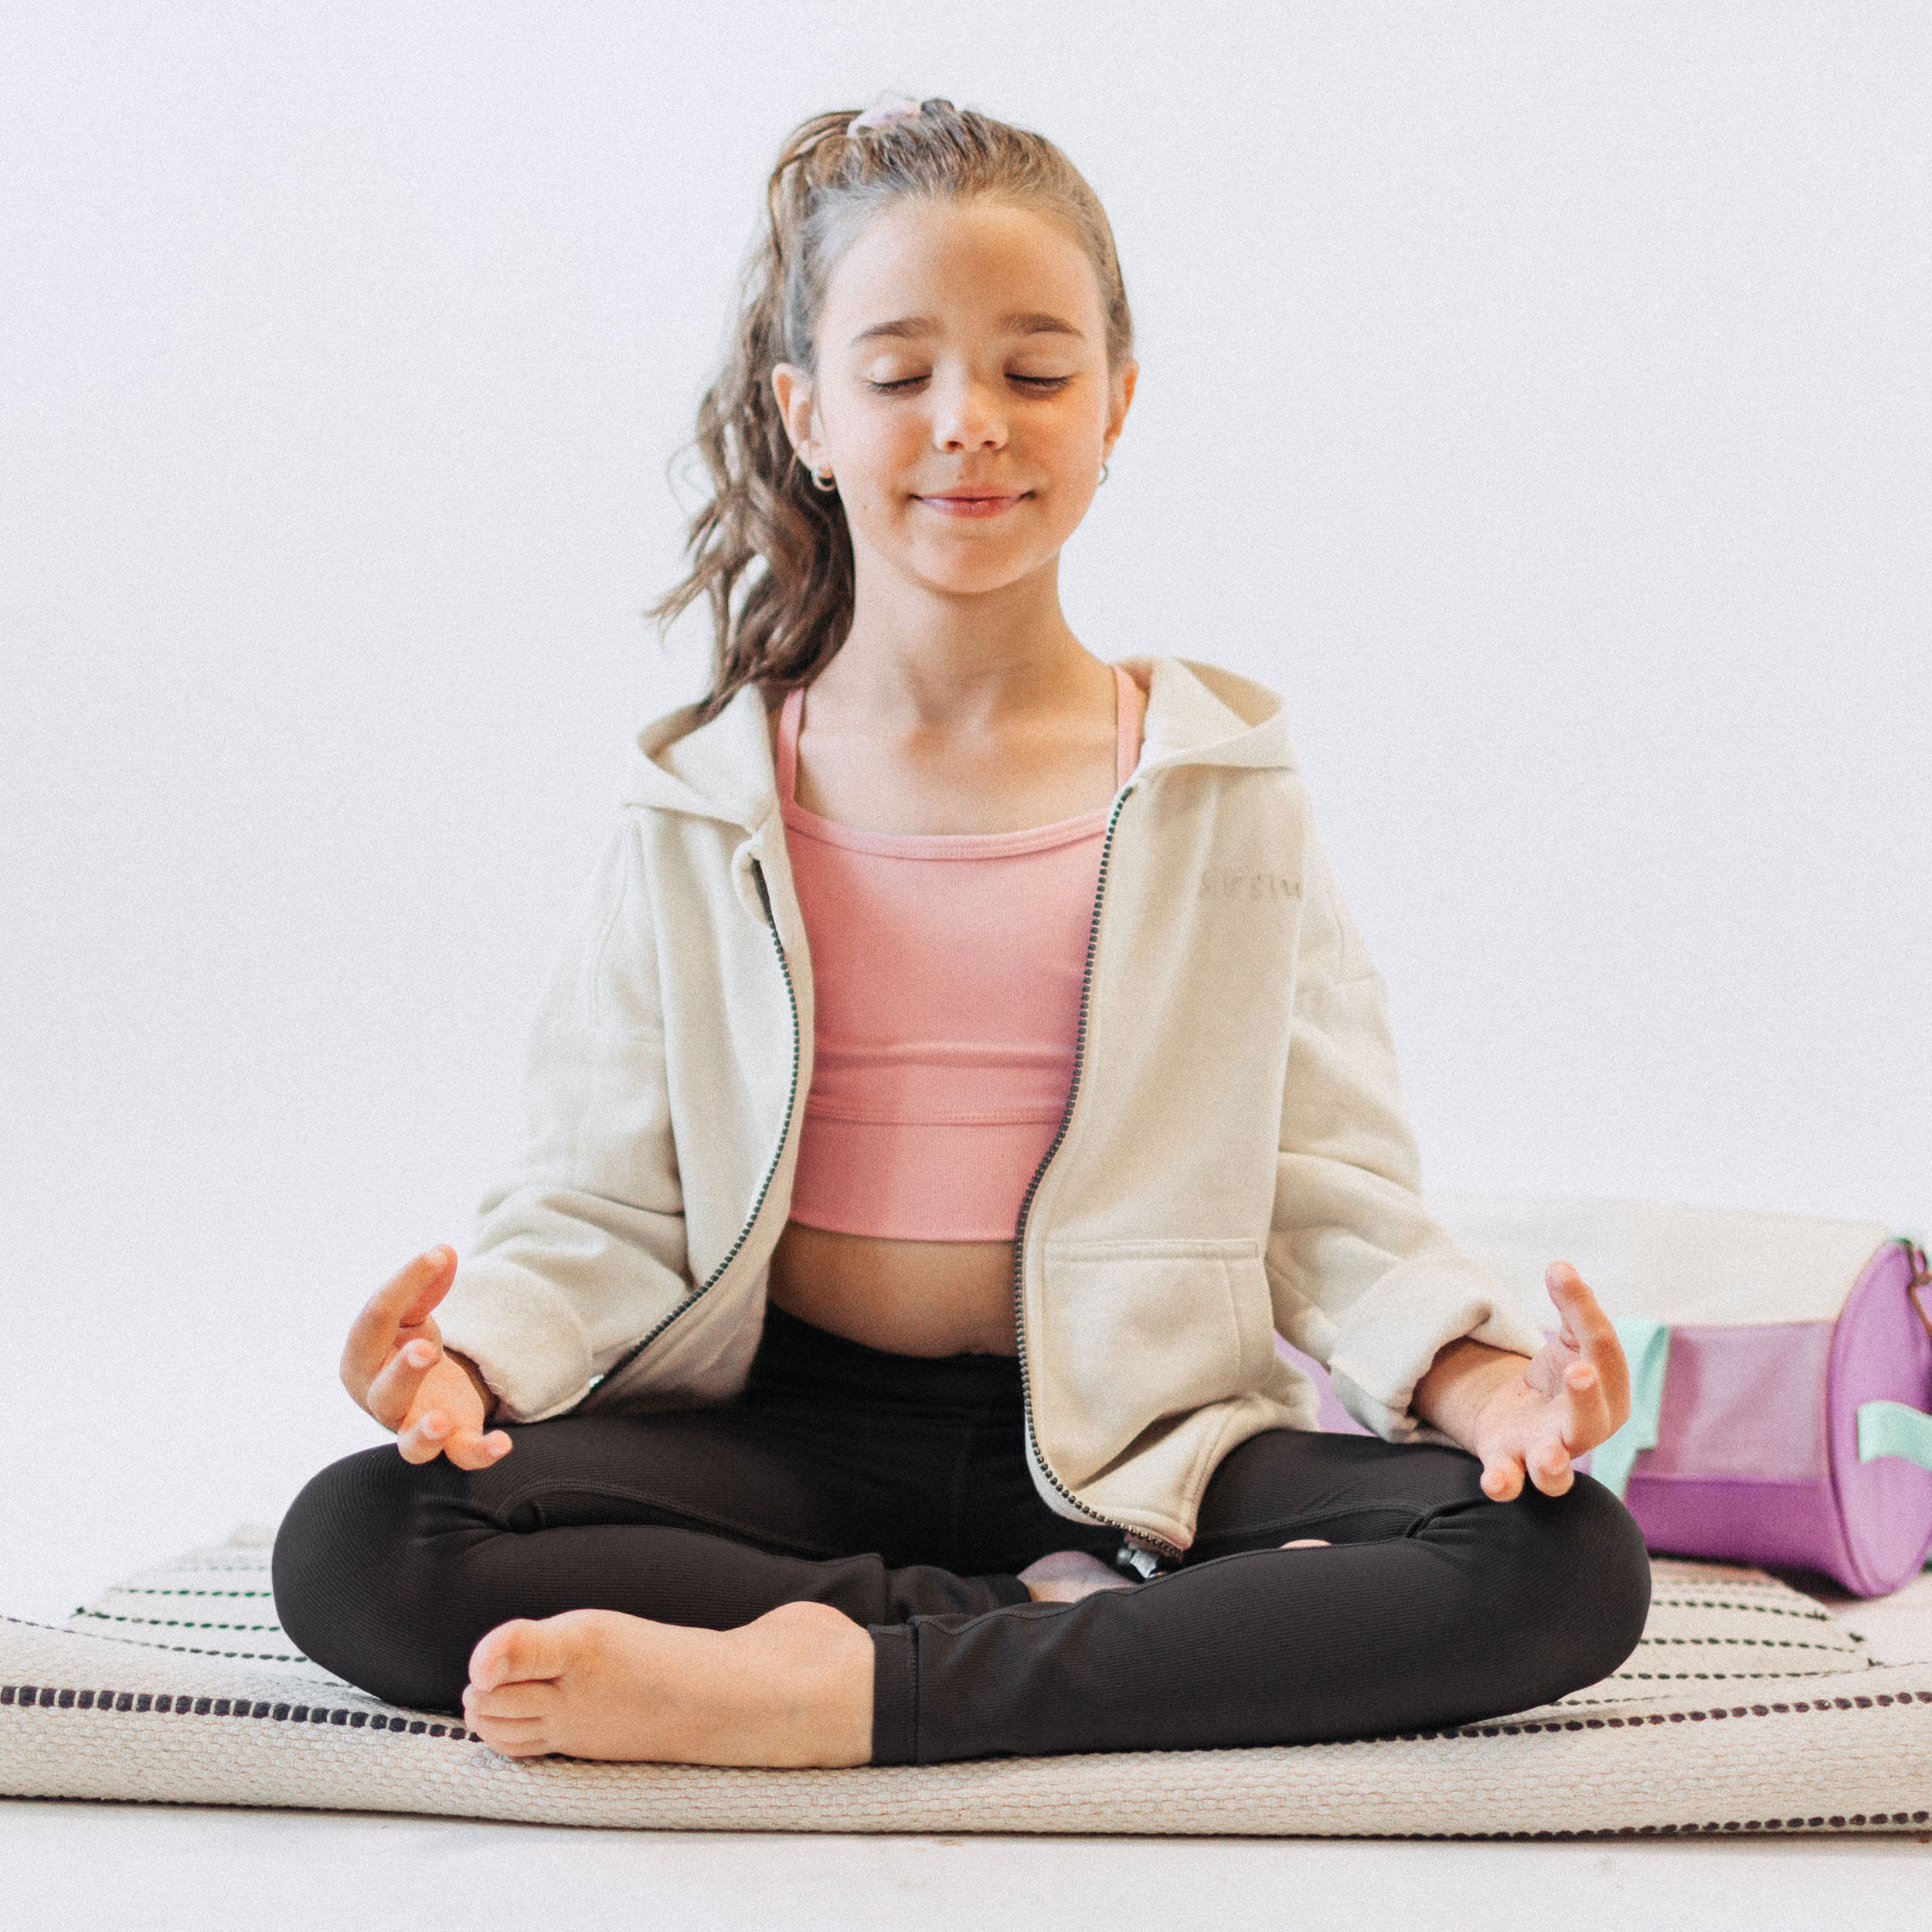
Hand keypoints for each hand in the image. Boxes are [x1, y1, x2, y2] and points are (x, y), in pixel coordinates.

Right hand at [340, 1246, 512, 1468]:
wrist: (430, 1384)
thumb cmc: (409, 1344)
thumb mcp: (413, 1313)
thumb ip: (425, 1286)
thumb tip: (445, 1253)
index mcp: (362, 1358)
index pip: (376, 1319)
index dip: (406, 1283)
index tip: (441, 1254)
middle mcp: (381, 1400)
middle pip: (385, 1392)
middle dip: (404, 1372)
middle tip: (426, 1348)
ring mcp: (413, 1425)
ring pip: (411, 1444)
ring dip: (424, 1434)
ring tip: (441, 1419)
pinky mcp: (452, 1440)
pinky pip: (462, 1456)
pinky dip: (481, 1454)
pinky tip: (503, 1443)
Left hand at [1415, 1261, 1630, 1500]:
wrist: (1525, 1413)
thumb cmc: (1561, 1376)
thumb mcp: (1571, 1338)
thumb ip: (1572, 1306)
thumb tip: (1559, 1266)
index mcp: (1608, 1392)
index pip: (1602, 1350)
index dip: (1583, 1311)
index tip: (1558, 1273)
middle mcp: (1583, 1429)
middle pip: (1590, 1420)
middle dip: (1585, 1398)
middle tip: (1579, 1371)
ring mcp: (1547, 1451)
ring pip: (1556, 1471)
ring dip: (1552, 1463)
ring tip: (1548, 1454)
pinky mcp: (1509, 1461)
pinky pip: (1510, 1481)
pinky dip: (1504, 1484)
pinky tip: (1494, 1482)